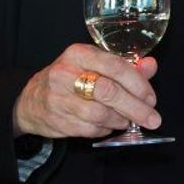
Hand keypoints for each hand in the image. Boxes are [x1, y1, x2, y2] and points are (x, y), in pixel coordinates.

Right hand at [13, 46, 159, 140]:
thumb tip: (151, 66)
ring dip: (121, 120)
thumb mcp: (94, 65)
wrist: (31, 100)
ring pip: (100, 114)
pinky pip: (90, 129)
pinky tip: (109, 125)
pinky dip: (105, 129)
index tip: (151, 98)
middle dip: (136, 108)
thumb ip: (125, 66)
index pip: (115, 66)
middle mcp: (66, 73)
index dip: (138, 84)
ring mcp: (58, 98)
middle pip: (108, 92)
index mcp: (78, 54)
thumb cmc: (70, 78)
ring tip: (128, 120)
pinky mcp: (56, 120)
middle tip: (152, 118)